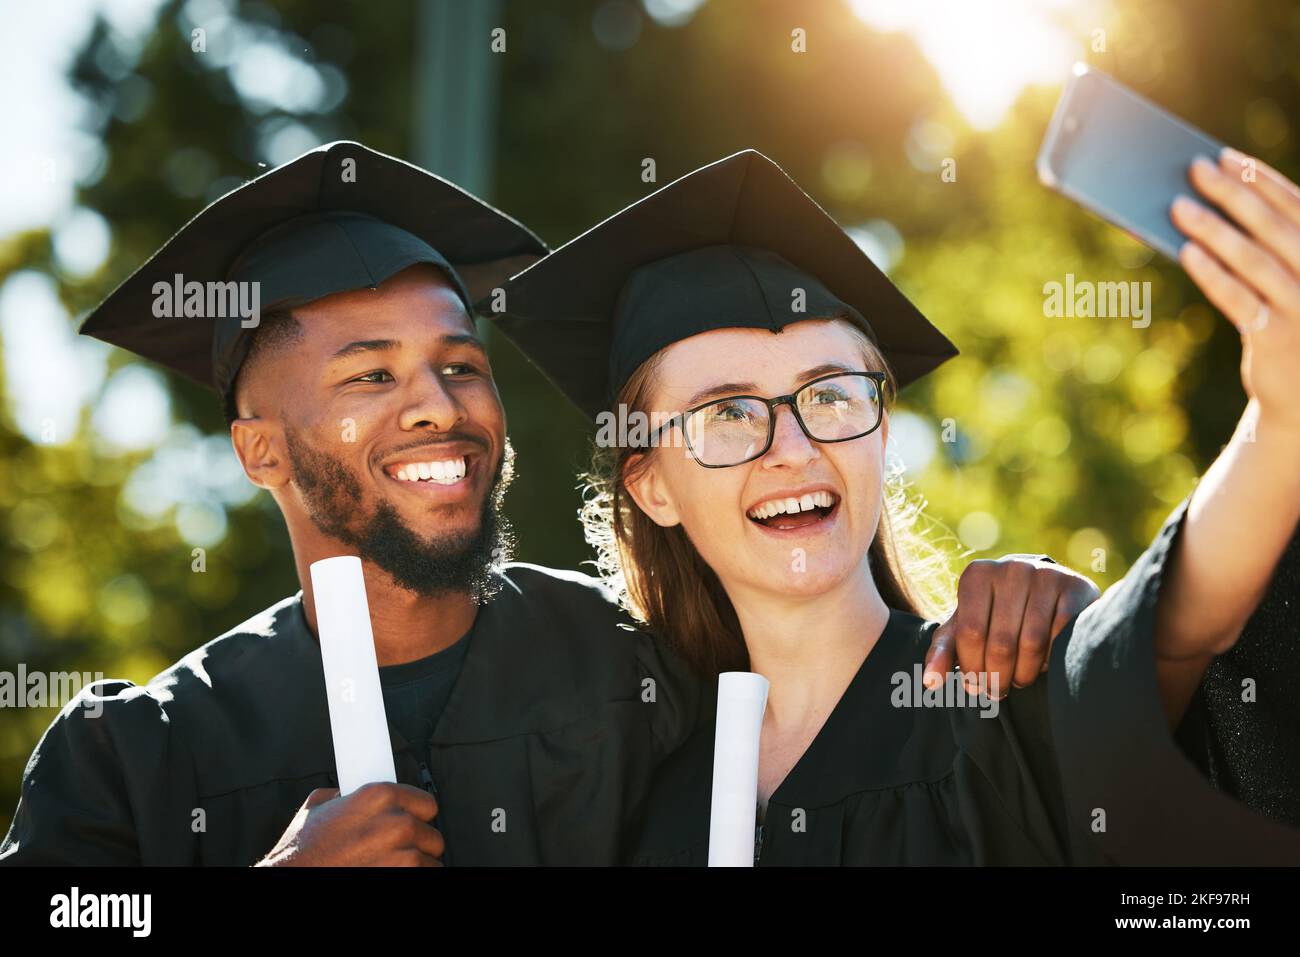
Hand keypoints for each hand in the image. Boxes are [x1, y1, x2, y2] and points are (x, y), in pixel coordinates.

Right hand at [255, 782, 443, 865]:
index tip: (413, 824)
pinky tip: (392, 875)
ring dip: (415, 866)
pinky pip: (426, 877)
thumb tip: (348, 792)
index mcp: (379, 796)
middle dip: (416, 845)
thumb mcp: (317, 807)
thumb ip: (342, 795)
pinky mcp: (404, 877)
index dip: (417, 816)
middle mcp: (397, 822)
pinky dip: (412, 878)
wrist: (292, 879)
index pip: (427, 803)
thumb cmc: (301, 852)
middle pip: (432, 835)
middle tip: (394, 852)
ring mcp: (403, 855)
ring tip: (389, 867)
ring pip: (431, 861)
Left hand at [923, 556, 1099, 698]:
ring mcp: (1046, 575)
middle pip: (1001, 643)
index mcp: (977, 574)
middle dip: (998, 677)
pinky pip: (1061, 638)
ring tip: (1019, 679)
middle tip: (998, 691)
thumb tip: (930, 682)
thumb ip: (943, 651)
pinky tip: (1044, 662)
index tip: (975, 686)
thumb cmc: (993, 615)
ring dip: (1025, 673)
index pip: (971, 633)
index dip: (972, 669)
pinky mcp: (1076, 587)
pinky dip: (1052, 659)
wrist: (1041, 593)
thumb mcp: (964, 628)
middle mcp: (1011, 569)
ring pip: (1032, 644)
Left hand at [1173, 149, 1299, 430]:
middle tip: (1193, 169)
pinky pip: (1238, 299)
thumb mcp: (1288, 281)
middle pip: (1273, 226)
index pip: (1297, 206)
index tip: (1224, 156)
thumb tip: (1207, 205)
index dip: (1260, 179)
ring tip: (1178, 207)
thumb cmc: (1287, 324)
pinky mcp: (1278, 339)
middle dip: (1232, 193)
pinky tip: (1186, 252)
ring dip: (1214, 229)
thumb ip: (1266, 247)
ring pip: (1253, 260)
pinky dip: (1212, 273)